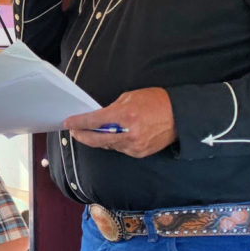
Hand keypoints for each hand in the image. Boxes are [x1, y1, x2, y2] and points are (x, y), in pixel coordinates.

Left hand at [63, 87, 177, 157]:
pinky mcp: (139, 153)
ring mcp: (134, 146)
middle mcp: (128, 133)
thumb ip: (112, 108)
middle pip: (96, 139)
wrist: (180, 116)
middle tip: (75, 131)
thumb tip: (99, 117)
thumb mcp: (130, 97)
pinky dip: (114, 143)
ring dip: (99, 139)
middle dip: (82, 136)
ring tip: (93, 131)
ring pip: (108, 145)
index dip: (79, 123)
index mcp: (124, 115)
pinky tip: (113, 136)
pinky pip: (120, 149)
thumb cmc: (156, 101)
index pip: (94, 121)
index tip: (69, 123)